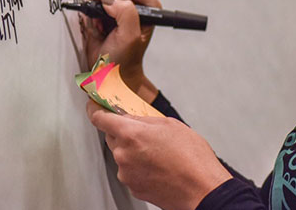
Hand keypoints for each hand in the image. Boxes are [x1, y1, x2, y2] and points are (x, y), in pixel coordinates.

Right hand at [84, 0, 160, 99]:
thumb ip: (125, 13)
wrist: (108, 74)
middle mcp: (135, 4)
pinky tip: (96, 25)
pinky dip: (89, 10)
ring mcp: (118, 5)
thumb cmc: (123, 61)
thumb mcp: (129, 38)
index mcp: (148, 7)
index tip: (100, 2)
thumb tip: (110, 0)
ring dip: (95, 5)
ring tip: (100, 24)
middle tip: (100, 18)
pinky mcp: (104, 10)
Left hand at [87, 101, 231, 209]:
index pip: (100, 119)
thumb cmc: (192, 158)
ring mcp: (126, 173)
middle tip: (146, 133)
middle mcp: (123, 155)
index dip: (94, 110)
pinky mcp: (133, 187)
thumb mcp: (170, 125)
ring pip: (122, 154)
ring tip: (159, 153)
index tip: (93, 106)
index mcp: (131, 134)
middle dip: (124, 132)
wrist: (202, 190)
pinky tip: (158, 165)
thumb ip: (145, 120)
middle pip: (112, 137)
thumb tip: (131, 118)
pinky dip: (139, 166)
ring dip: (134, 150)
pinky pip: (130, 170)